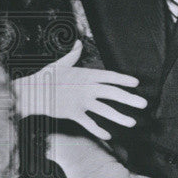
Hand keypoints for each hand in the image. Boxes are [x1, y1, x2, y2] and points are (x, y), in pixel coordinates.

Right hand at [12, 40, 145, 140]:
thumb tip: (77, 42)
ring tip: (132, 122)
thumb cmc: (47, 77)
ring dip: (119, 117)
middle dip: (130, 99)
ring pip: (104, 111)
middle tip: (144, 104)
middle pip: (113, 94)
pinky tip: (108, 135)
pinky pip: (89, 123)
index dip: (124, 80)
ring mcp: (81, 101)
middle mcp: (86, 88)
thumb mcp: (61, 63)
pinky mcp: (73, 113)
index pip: (110, 76)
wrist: (32, 91)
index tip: (136, 83)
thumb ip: (73, 55)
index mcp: (86, 74)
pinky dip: (98, 130)